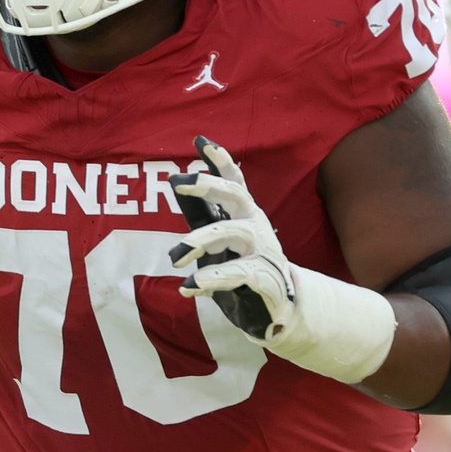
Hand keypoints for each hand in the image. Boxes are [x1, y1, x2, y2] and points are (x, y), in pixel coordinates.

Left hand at [168, 136, 290, 339]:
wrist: (274, 310)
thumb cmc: (240, 269)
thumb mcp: (217, 241)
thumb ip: (201, 214)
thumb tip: (177, 181)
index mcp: (245, 214)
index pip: (234, 181)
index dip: (220, 160)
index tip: (200, 141)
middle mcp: (256, 225)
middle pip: (237, 195)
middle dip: (209, 185)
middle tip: (180, 183)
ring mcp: (263, 250)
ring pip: (232, 232)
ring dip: (201, 241)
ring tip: (176, 257)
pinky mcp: (264, 277)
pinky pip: (237, 273)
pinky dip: (210, 279)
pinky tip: (189, 286)